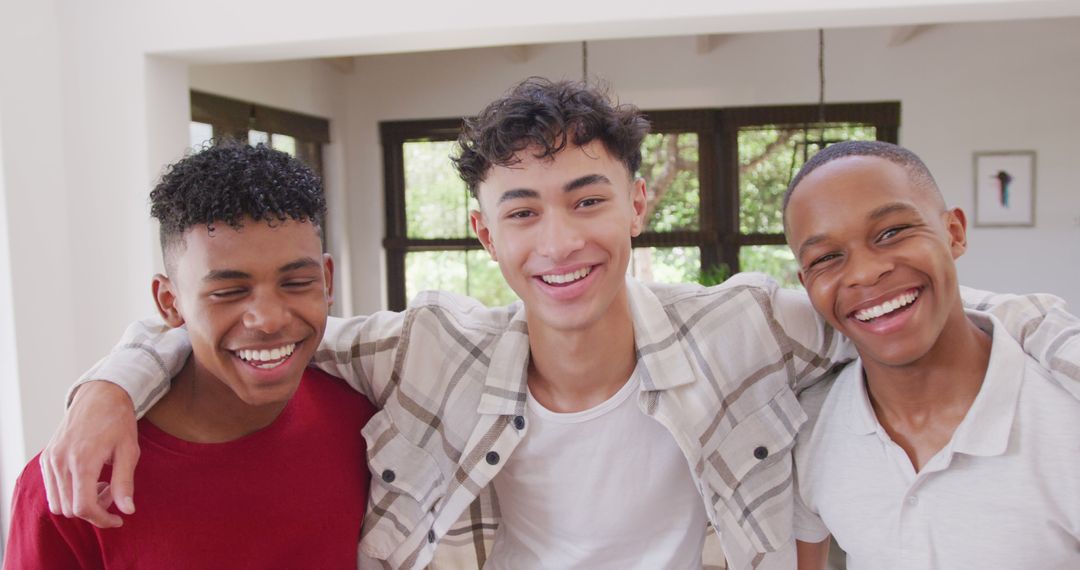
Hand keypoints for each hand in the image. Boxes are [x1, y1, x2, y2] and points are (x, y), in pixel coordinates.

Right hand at [40, 380, 139, 527]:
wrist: (100, 394)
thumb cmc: (118, 420)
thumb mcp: (129, 450)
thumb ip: (125, 482)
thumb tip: (127, 510)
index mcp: (82, 460)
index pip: (84, 507)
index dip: (102, 519)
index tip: (119, 519)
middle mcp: (60, 462)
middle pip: (70, 509)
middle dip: (94, 510)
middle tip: (114, 493)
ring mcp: (50, 459)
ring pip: (58, 503)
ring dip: (80, 503)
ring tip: (102, 485)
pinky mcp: (46, 457)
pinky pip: (52, 489)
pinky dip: (69, 493)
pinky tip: (89, 479)